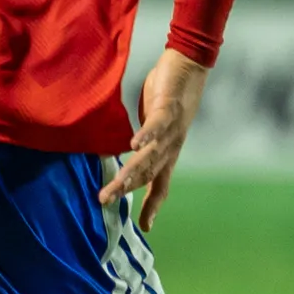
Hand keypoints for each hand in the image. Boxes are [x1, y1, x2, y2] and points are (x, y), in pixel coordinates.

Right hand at [99, 50, 211, 227]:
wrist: (189, 65)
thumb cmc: (167, 94)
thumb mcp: (152, 123)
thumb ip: (141, 141)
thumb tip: (123, 151)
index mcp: (167, 152)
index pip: (160, 185)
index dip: (153, 206)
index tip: (145, 227)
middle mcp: (171, 146)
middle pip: (148, 174)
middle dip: (127, 190)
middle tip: (104, 201)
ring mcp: (171, 129)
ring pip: (150, 156)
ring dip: (132, 170)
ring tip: (117, 183)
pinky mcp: (168, 109)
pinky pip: (156, 125)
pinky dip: (146, 136)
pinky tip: (132, 144)